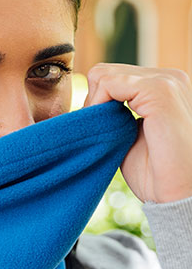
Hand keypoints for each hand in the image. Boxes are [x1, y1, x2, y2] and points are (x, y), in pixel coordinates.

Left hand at [82, 63, 191, 203]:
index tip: (101, 130)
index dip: (97, 103)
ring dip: (95, 106)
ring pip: (102, 75)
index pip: (113, 77)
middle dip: (94, 103)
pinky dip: (98, 105)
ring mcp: (166, 81)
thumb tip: (89, 103)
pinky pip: (107, 83)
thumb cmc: (155, 173)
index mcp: (164, 86)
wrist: (178, 195)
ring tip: (109, 133)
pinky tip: (110, 129)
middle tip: (103, 133)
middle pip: (104, 72)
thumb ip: (115, 114)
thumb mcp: (130, 134)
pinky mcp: (159, 91)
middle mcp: (169, 77)